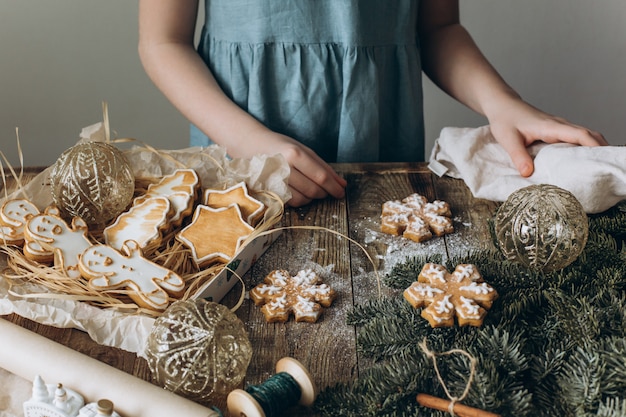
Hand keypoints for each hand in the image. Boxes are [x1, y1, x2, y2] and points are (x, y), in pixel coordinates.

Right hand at [230, 130, 346, 206]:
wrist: (251, 146)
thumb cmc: (281, 147)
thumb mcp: (304, 150)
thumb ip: (323, 167)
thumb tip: (342, 184)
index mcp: (294, 154)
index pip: (320, 176)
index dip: (334, 187)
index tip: (341, 192)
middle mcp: (284, 167)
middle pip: (313, 190)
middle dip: (324, 193)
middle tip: (327, 191)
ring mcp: (274, 180)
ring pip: (303, 199)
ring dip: (312, 198)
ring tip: (312, 189)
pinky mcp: (268, 190)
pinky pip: (291, 202)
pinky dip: (300, 200)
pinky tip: (300, 192)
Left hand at [487, 98, 607, 176]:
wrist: (502, 105)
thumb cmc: (504, 119)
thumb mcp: (508, 139)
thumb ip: (518, 156)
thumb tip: (528, 173)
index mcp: (550, 127)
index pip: (579, 134)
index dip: (593, 145)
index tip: (602, 158)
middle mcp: (559, 125)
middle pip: (589, 134)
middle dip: (601, 149)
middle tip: (605, 168)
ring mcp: (559, 127)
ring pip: (585, 135)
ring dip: (594, 148)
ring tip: (598, 167)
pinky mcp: (556, 130)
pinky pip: (576, 137)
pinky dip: (585, 147)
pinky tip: (583, 160)